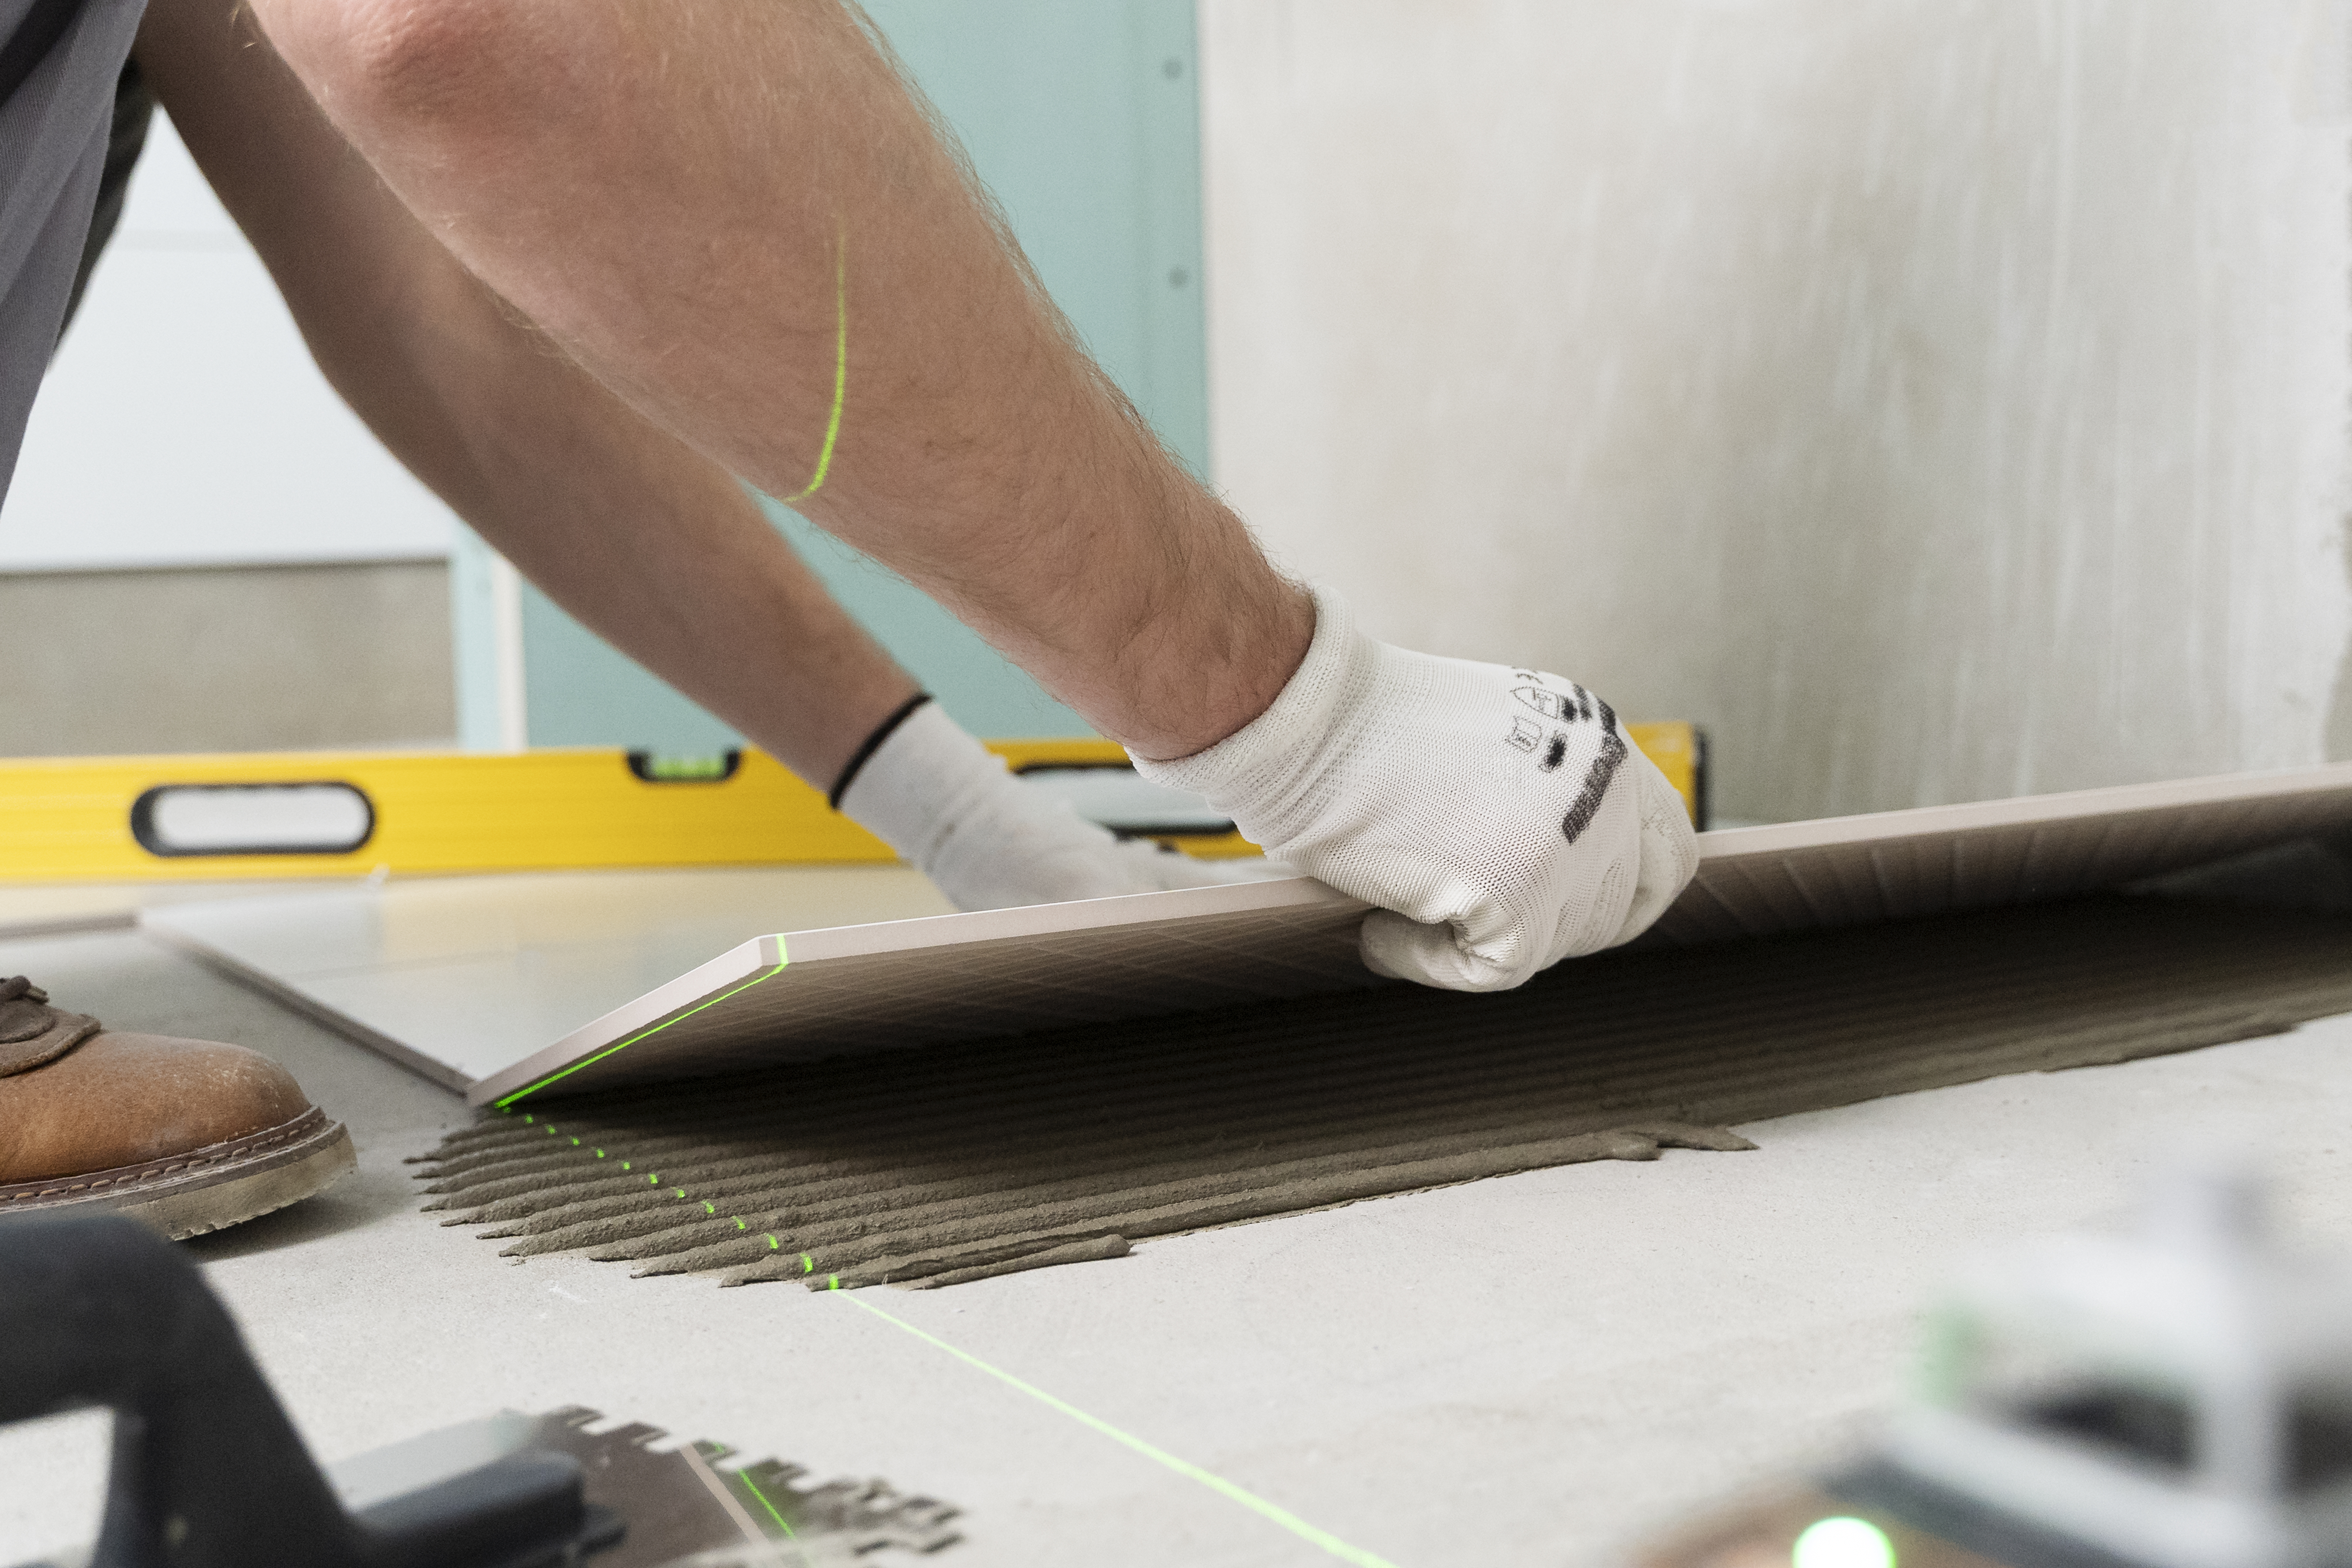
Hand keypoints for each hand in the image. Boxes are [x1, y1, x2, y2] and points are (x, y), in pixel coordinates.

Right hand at [1134, 588, 1697, 990]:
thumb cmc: (1360, 728)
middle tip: (1463, 921)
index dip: (1624, 896)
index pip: (1668, 848)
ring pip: (1554, 943)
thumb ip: (1537, 797)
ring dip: (1476, 939)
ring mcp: (1569, 839)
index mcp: (1597, 741)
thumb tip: (1547, 879)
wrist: (1303, 713)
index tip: (1565, 913)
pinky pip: (1490, 969)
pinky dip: (1427, 961)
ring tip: (1396, 904)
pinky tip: (1379, 927)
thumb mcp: (1488, 743)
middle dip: (1544, 928)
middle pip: (1617, 909)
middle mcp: (1603, 786)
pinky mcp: (1521, 889)